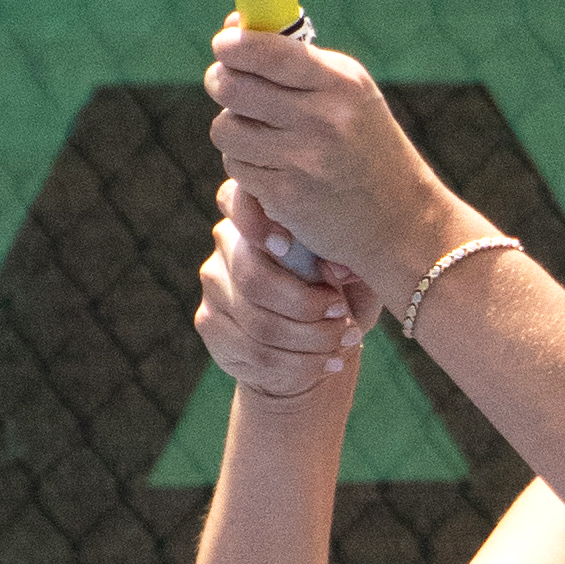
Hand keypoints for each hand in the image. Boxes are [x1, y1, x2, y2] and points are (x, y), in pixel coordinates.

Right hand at [199, 174, 369, 399]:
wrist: (318, 341)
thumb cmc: (342, 289)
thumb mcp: (355, 269)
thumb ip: (345, 258)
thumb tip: (337, 269)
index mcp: (259, 209)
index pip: (233, 198)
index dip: (256, 224)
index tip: (288, 245)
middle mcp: (226, 240)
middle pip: (254, 277)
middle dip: (306, 306)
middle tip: (344, 317)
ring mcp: (213, 282)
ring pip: (259, 323)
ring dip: (310, 340)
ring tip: (345, 343)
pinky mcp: (208, 322)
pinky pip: (253, 352)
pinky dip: (298, 364)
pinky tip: (327, 363)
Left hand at [204, 14, 461, 295]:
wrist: (402, 221)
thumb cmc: (367, 147)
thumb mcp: (349, 94)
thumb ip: (293, 60)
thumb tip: (232, 28)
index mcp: (340, 82)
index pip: (264, 50)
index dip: (231, 46)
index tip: (225, 48)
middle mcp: (323, 116)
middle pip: (231, 85)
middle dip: (222, 83)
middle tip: (231, 89)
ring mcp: (303, 158)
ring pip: (226, 128)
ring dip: (234, 132)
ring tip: (261, 137)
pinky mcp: (286, 195)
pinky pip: (236, 169)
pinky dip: (247, 169)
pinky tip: (274, 170)